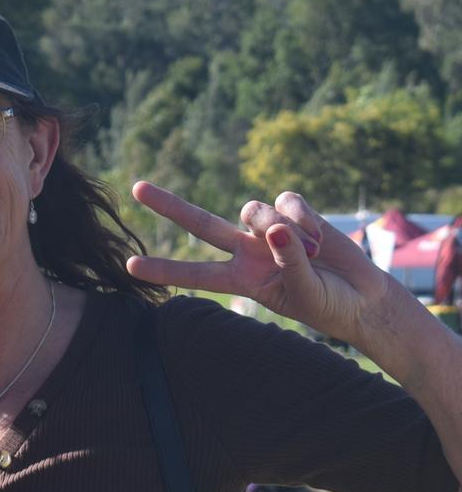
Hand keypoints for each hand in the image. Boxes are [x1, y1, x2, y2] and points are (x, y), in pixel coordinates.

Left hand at [125, 181, 396, 346]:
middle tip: (136, 188)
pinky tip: (320, 238)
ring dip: (280, 227)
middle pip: (200, 223)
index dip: (163, 270)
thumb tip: (272, 227)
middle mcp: (246, 250)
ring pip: (253, 209)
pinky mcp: (294, 211)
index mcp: (240, 278)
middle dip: (169, 205)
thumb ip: (287, 260)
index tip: (129, 267)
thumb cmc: (327, 303)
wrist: (362, 297)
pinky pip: (286, 201)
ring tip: (311, 253)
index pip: (194, 273)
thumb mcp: (303, 292)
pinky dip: (303, 217)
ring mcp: (268, 229)